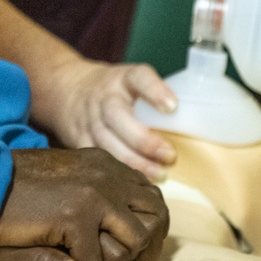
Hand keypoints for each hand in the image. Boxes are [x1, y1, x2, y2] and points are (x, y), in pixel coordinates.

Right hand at [0, 147, 168, 260]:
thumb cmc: (14, 196)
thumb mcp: (59, 201)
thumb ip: (95, 219)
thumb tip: (124, 244)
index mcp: (103, 165)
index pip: (152, 197)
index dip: (149, 228)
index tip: (132, 252)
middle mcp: (106, 174)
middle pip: (157, 217)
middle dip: (145, 250)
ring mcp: (93, 193)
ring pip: (136, 240)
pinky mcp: (75, 215)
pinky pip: (96, 260)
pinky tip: (62, 257)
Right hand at [41, 58, 178, 180]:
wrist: (65, 89)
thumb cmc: (112, 89)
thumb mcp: (130, 80)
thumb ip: (154, 96)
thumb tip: (195, 121)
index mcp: (122, 78)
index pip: (139, 78)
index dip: (155, 91)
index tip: (172, 106)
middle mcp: (103, 98)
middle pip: (118, 116)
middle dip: (145, 140)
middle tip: (170, 156)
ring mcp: (88, 120)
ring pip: (108, 144)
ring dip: (135, 162)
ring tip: (160, 174)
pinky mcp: (78, 141)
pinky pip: (97, 160)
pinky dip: (116, 173)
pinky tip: (135, 183)